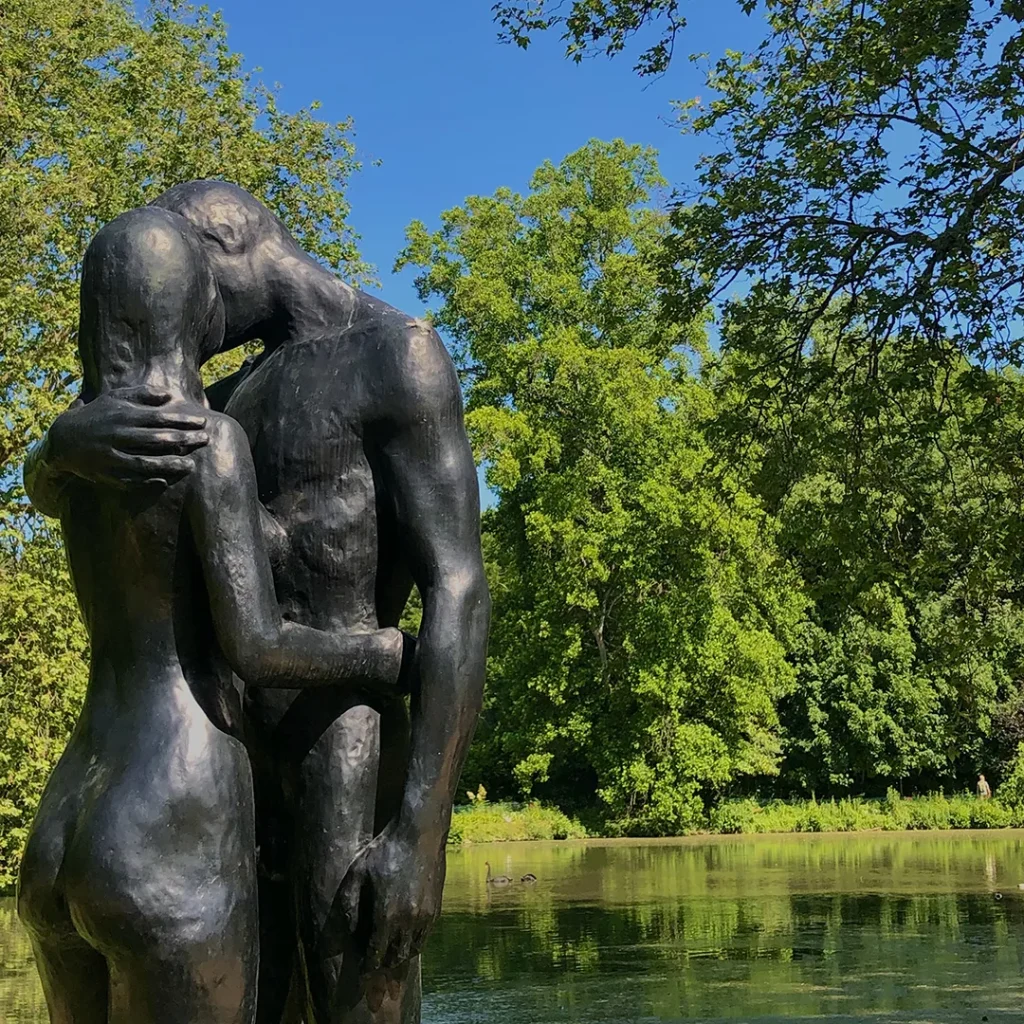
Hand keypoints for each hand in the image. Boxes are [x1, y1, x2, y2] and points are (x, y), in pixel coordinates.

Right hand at [50, 386, 207, 487]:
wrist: (64, 439)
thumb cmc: (98, 415)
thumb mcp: (115, 398)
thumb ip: (142, 394)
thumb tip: (169, 395)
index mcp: (123, 415)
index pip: (160, 417)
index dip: (183, 420)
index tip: (202, 422)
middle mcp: (119, 435)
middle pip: (157, 439)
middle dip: (184, 440)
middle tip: (206, 440)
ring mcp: (112, 455)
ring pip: (145, 462)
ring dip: (170, 465)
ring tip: (191, 466)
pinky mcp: (106, 472)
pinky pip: (129, 479)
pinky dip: (147, 481)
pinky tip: (164, 481)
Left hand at [336, 821, 444, 970]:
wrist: (420, 833)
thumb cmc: (386, 850)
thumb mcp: (359, 872)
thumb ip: (351, 903)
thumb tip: (349, 929)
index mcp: (386, 915)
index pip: (376, 954)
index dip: (368, 965)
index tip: (363, 969)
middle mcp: (408, 920)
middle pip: (396, 956)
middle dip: (384, 962)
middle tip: (376, 961)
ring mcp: (425, 915)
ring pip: (414, 948)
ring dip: (401, 953)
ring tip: (391, 950)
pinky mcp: (437, 907)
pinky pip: (425, 934)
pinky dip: (415, 940)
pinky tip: (406, 932)